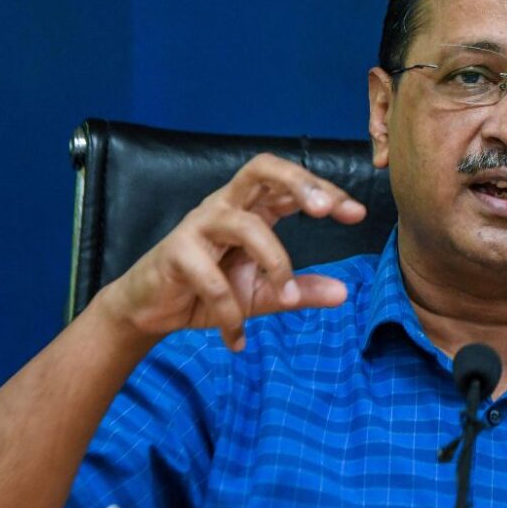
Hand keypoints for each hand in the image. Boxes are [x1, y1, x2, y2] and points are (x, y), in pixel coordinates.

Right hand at [95, 153, 366, 349]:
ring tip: (285, 298)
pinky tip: (237, 338)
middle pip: (261, 169)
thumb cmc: (209, 291)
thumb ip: (301, 291)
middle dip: (298, 183)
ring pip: (244, 225)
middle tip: (325, 210)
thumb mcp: (262, 293)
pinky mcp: (176, 254)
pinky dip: (229, 312)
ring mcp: (198, 226)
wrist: (150, 311)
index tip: (357, 213)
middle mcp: (226, 207)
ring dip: (274, 261)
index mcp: (251, 208)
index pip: (289, 184)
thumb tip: (345, 293)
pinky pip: (212, 279)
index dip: (324, 190)